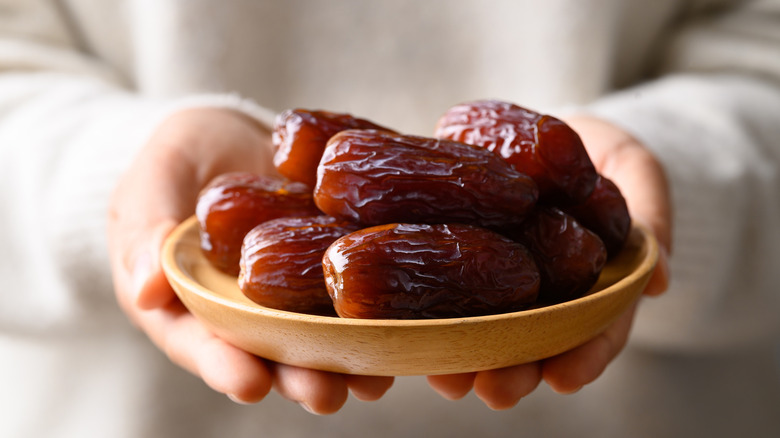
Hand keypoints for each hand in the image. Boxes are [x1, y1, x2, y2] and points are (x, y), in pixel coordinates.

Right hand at [106, 108, 392, 413]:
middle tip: (326, 395)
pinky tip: (405, 326)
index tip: (250, 382)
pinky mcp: (333, 265)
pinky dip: (380, 313)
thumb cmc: (179, 158)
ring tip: (373, 378)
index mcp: (191, 303)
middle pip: (270, 354)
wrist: (232, 134)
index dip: (224, 366)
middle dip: (298, 377)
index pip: (202, 344)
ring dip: (347, 361)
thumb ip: (144, 230)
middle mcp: (247, 310)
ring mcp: (294, 293)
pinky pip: (355, 292)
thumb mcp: (152, 183)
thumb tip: (146, 290)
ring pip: (319, 336)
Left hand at [427, 114, 671, 408]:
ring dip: (466, 357)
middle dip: (516, 371)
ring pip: (486, 326)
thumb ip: (650, 220)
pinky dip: (429, 311)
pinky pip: (444, 284)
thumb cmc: (605, 156)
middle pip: (535, 342)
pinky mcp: (462, 252)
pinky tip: (411, 331)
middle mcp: (547, 293)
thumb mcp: (637, 173)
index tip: (565, 377)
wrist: (558, 136)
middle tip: (496, 391)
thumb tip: (660, 279)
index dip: (585, 356)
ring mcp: (503, 278)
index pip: (597, 330)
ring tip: (448, 380)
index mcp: (596, 284)